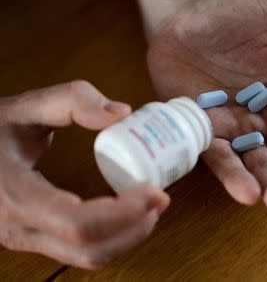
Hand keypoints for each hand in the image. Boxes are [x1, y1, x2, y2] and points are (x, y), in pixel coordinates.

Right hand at [0, 81, 169, 268]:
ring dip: (128, 237)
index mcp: (15, 197)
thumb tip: (122, 113)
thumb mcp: (26, 107)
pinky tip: (131, 216)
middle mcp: (20, 229)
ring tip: (152, 208)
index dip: (123, 213)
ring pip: (87, 257)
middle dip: (133, 228)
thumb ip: (71, 100)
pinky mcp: (39, 239)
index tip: (155, 191)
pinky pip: (82, 251)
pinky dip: (114, 238)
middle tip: (161, 198)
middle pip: (88, 249)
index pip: (77, 223)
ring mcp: (29, 239)